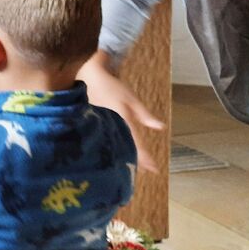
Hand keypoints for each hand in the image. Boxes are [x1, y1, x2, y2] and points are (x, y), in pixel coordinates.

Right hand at [78, 51, 165, 172]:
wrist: (88, 78)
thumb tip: (160, 127)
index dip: (144, 157)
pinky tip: (118, 156)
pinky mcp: (93, 126)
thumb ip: (144, 114)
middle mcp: (110, 124)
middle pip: (124, 148)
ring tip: (136, 169)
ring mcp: (100, 126)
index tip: (155, 169)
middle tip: (147, 171)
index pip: (135, 141)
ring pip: (113, 146)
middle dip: (136, 162)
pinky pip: (105, 141)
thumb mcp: (131, 98)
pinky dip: (113, 149)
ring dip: (125, 158)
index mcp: (122, 118)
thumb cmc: (112, 87)